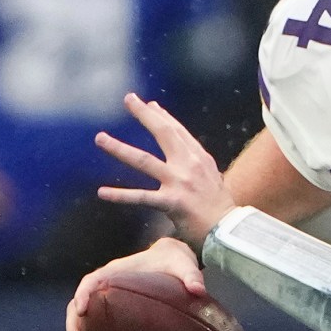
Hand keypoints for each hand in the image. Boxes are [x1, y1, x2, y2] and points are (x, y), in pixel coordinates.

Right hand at [65, 237, 204, 330]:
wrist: (171, 258)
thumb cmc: (174, 261)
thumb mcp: (184, 264)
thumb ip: (191, 276)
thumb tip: (198, 290)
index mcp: (115, 272)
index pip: (91, 281)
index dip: (83, 295)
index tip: (82, 310)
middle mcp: (105, 285)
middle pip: (79, 304)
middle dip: (75, 326)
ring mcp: (107, 298)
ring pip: (81, 318)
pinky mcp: (112, 310)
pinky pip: (94, 326)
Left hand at [96, 92, 236, 247]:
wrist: (230, 231)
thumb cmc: (221, 209)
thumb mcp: (214, 179)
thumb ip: (199, 166)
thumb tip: (189, 156)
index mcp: (201, 160)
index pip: (179, 132)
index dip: (163, 116)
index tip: (150, 104)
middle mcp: (190, 165)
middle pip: (164, 133)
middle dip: (144, 114)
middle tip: (128, 99)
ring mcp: (179, 183)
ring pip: (144, 160)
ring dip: (119, 148)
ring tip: (100, 139)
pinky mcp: (171, 202)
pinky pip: (141, 197)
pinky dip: (120, 195)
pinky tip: (102, 192)